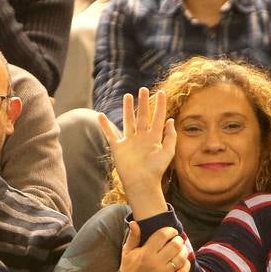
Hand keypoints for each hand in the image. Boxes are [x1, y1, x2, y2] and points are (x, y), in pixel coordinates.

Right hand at [98, 87, 176, 218]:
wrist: (142, 183)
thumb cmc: (156, 170)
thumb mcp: (168, 152)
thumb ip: (170, 136)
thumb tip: (170, 120)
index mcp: (154, 138)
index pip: (157, 117)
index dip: (160, 105)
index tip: (161, 92)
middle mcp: (142, 137)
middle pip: (142, 116)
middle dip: (143, 103)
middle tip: (143, 89)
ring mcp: (130, 141)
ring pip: (128, 121)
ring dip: (127, 109)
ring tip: (127, 96)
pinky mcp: (119, 148)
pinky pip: (111, 134)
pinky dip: (105, 126)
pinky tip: (100, 116)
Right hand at [117, 222, 189, 271]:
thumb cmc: (129, 269)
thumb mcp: (127, 252)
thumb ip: (133, 237)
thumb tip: (134, 223)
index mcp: (146, 252)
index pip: (163, 235)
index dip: (170, 230)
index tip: (172, 231)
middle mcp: (156, 262)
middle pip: (175, 245)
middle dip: (178, 240)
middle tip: (177, 240)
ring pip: (181, 257)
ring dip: (183, 251)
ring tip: (180, 249)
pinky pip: (184, 271)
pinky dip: (186, 264)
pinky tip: (183, 261)